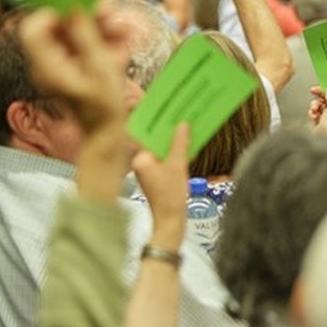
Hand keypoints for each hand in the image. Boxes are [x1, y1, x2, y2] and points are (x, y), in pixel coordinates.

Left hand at [19, 2, 129, 133]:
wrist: (109, 133)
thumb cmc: (105, 106)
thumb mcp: (100, 68)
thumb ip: (87, 37)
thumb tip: (77, 9)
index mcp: (48, 65)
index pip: (35, 29)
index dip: (54, 12)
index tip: (80, 6)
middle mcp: (50, 62)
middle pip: (59, 28)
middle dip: (87, 18)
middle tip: (109, 12)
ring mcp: (63, 66)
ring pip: (76, 36)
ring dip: (100, 29)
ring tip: (122, 31)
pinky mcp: (77, 68)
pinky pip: (87, 47)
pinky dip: (104, 42)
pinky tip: (121, 43)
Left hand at [132, 124, 189, 248]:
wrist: (169, 221)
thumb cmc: (170, 197)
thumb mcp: (178, 166)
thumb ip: (179, 143)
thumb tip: (182, 125)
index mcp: (140, 158)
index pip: (147, 132)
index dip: (157, 118)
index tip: (167, 105)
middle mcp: (141, 161)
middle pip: (154, 137)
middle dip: (166, 126)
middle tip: (180, 112)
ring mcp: (148, 168)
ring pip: (160, 146)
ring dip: (172, 137)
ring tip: (186, 124)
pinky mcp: (156, 174)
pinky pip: (165, 155)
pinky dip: (174, 149)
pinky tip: (187, 142)